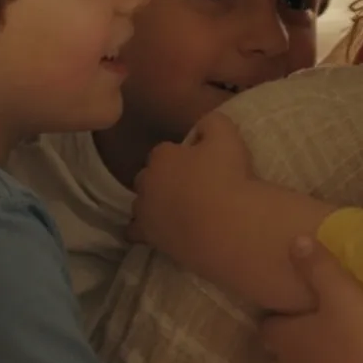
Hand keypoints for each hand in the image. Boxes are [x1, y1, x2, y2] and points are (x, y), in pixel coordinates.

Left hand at [130, 112, 251, 250]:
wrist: (228, 227)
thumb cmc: (227, 178)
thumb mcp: (227, 137)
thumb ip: (212, 123)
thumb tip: (203, 126)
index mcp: (162, 157)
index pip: (164, 151)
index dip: (181, 156)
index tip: (199, 163)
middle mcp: (147, 183)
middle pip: (148, 177)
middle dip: (163, 179)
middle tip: (190, 186)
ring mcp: (145, 212)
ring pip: (141, 204)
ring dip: (153, 204)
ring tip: (178, 210)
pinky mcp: (150, 238)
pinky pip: (134, 232)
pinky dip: (142, 230)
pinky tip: (158, 231)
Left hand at [259, 238, 362, 362]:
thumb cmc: (359, 340)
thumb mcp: (341, 293)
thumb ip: (318, 266)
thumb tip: (295, 240)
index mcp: (285, 339)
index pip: (268, 328)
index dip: (277, 321)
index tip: (291, 316)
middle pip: (273, 362)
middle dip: (284, 353)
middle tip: (309, 343)